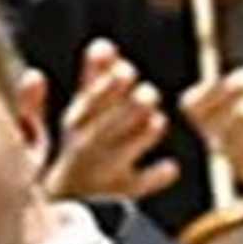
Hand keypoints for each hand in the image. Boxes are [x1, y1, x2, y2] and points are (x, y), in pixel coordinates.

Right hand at [45, 38, 180, 202]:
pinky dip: (153, 178)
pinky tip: (172, 167)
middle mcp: (86, 146)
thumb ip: (95, 78)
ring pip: (119, 155)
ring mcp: (102, 171)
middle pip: (103, 127)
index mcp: (77, 122)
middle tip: (149, 93)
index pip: (89, 103)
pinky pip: (136, 188)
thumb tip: (104, 43)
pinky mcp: (120, 194)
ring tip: (159, 122)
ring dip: (138, 138)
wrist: (70, 200)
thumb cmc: (82, 143)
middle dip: (125, 109)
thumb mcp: (83, 111)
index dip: (108, 87)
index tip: (128, 70)